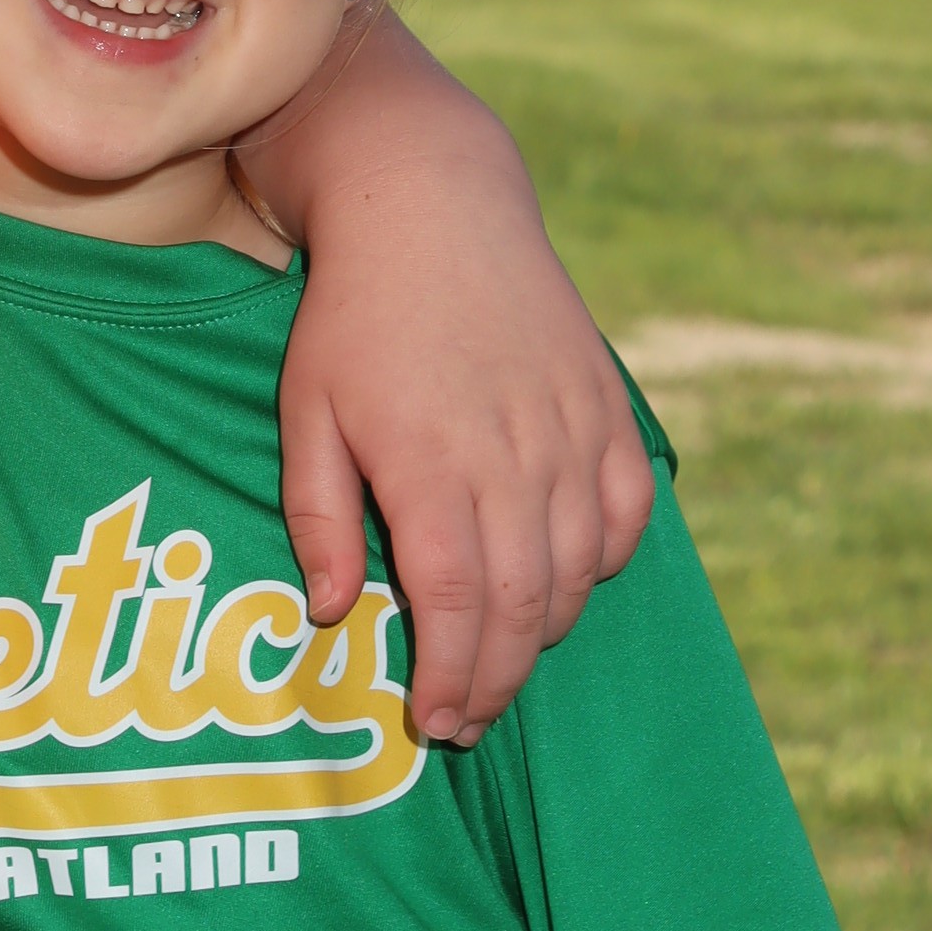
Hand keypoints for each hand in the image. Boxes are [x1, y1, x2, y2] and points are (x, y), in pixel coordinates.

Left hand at [280, 238, 651, 744]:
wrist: (432, 206)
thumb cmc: (351, 317)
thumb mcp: (306, 412)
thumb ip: (319, 517)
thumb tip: (336, 614)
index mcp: (430, 464)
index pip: (456, 605)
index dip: (451, 677)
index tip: (433, 724)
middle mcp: (512, 456)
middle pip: (522, 606)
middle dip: (495, 681)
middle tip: (465, 723)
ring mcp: (569, 433)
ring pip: (578, 571)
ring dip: (541, 632)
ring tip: (499, 660)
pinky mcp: (606, 409)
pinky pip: (625, 515)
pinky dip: (602, 564)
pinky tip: (560, 583)